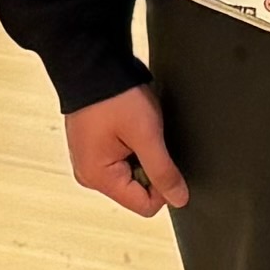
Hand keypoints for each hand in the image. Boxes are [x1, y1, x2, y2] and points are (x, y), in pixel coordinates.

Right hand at [66, 87, 192, 217]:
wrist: (92, 64)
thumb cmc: (114, 96)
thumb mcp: (147, 135)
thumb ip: (164, 171)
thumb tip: (179, 199)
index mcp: (98, 177)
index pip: (145, 205)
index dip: (163, 185)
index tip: (161, 155)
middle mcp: (89, 175)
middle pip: (137, 191)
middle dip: (150, 167)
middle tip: (144, 138)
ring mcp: (89, 161)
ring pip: (132, 175)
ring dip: (141, 154)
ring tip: (134, 129)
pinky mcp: (93, 148)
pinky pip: (121, 160)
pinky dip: (132, 146)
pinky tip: (127, 126)